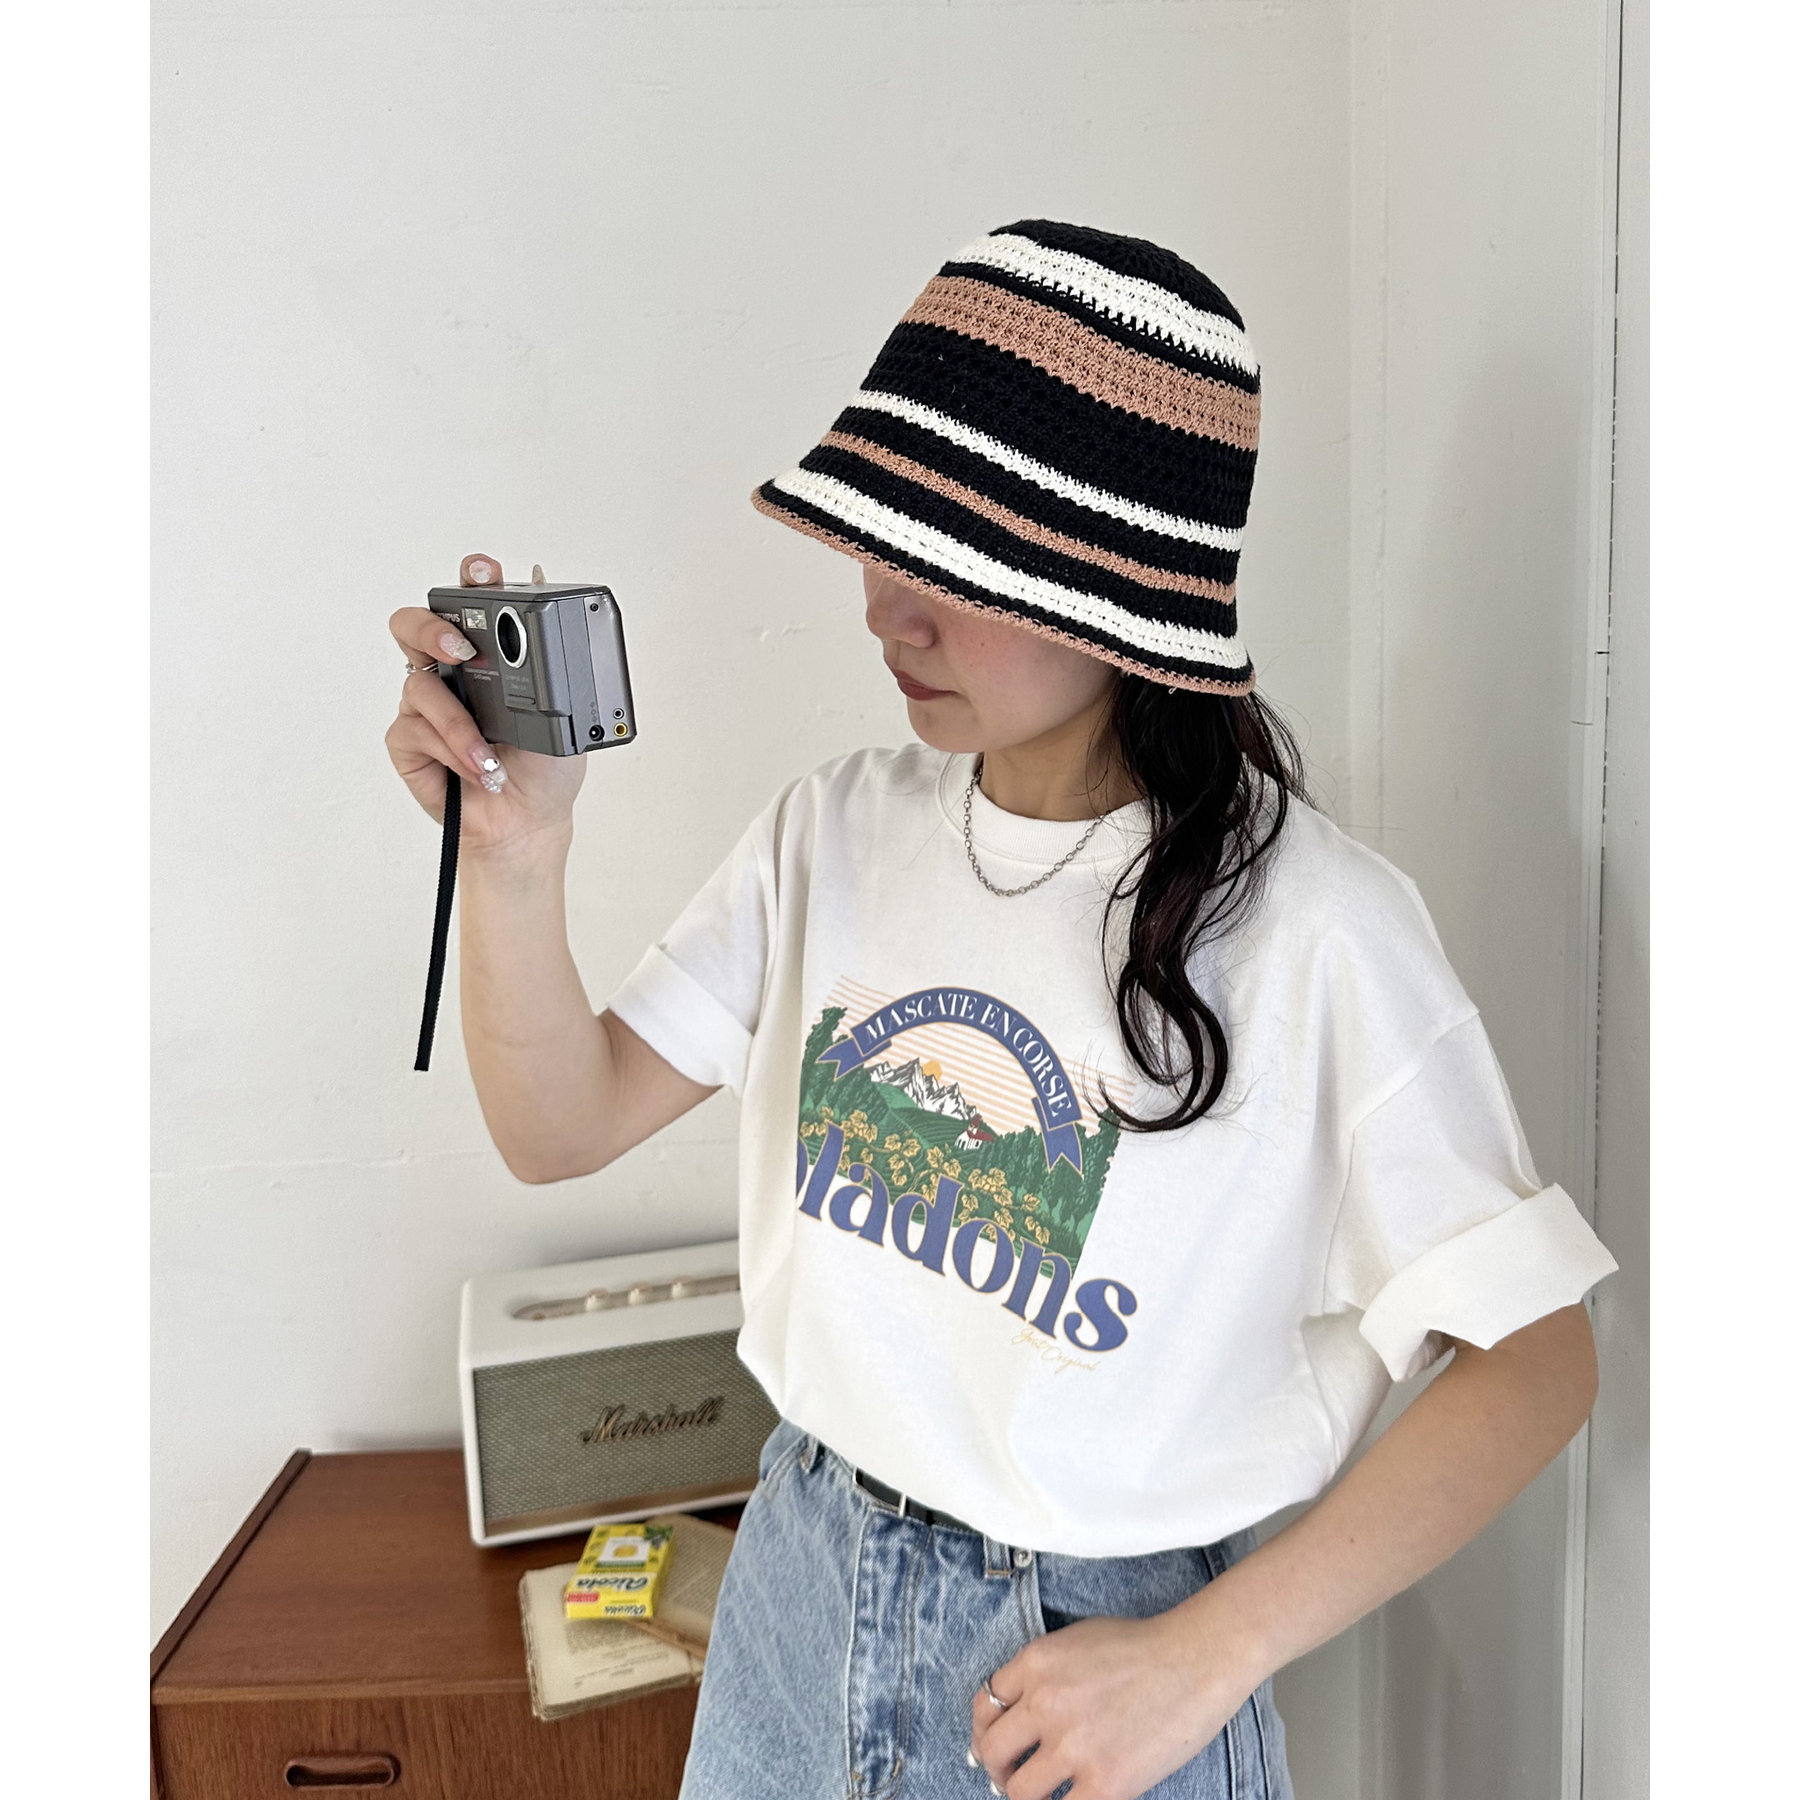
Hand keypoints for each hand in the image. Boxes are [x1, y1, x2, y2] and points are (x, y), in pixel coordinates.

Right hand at [384, 583, 584, 856]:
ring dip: (460, 723)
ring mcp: (426, 705)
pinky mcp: (408, 741)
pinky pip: (414, 730)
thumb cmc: (546, 769)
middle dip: (431, 627)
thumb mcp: (565, 715)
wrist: (529, 822)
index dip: (470, 578)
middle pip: (415, 624)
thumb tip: (556, 627)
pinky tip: (478, 770)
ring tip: (491, 753)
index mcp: (490, 657)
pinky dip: (451, 751)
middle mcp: (451, 672)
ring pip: (419, 685)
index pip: (472, 602)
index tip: (482, 573)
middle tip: (461, 649)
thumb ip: (554, 667)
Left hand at [970, 1599, 1258, 1799]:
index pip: (985, 1705)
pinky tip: (1075, 1797)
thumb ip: (1040, 1674)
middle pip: (991, 1751)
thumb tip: (1014, 1715)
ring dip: (1025, 1795)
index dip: (986, 1730)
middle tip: (1011, 1776)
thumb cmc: (1142, 1647)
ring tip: (1044, 1793)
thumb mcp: (1076, 1641)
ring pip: (1017, 1791)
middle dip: (996, 1768)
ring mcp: (1074, 1745)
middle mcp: (1045, 1702)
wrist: (1196, 1659)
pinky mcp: (1106, 1783)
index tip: (996, 1744)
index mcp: (1036, 1662)